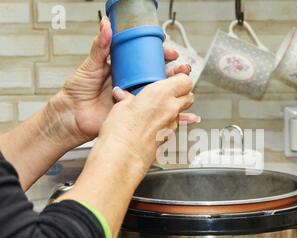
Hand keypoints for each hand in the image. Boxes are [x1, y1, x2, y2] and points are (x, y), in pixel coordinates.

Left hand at [49, 16, 197, 147]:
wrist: (72, 116)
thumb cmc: (78, 91)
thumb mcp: (90, 65)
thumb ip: (100, 46)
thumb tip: (106, 25)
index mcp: (125, 70)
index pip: (148, 59)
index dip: (161, 54)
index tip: (169, 51)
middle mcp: (133, 84)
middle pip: (161, 75)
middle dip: (175, 71)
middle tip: (182, 68)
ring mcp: (137, 100)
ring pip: (163, 94)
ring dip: (178, 90)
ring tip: (187, 86)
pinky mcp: (137, 116)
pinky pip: (158, 115)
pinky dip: (175, 117)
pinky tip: (187, 114)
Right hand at [98, 74, 193, 167]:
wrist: (123, 159)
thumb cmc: (120, 133)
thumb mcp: (120, 107)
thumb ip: (127, 98)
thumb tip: (124, 96)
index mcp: (160, 94)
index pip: (184, 79)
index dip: (180, 77)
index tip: (173, 76)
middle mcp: (171, 108)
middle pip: (189, 95)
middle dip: (182, 92)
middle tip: (168, 90)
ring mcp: (172, 125)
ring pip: (183, 111)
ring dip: (176, 107)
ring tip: (160, 107)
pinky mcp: (169, 138)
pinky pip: (175, 125)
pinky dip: (169, 121)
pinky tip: (156, 123)